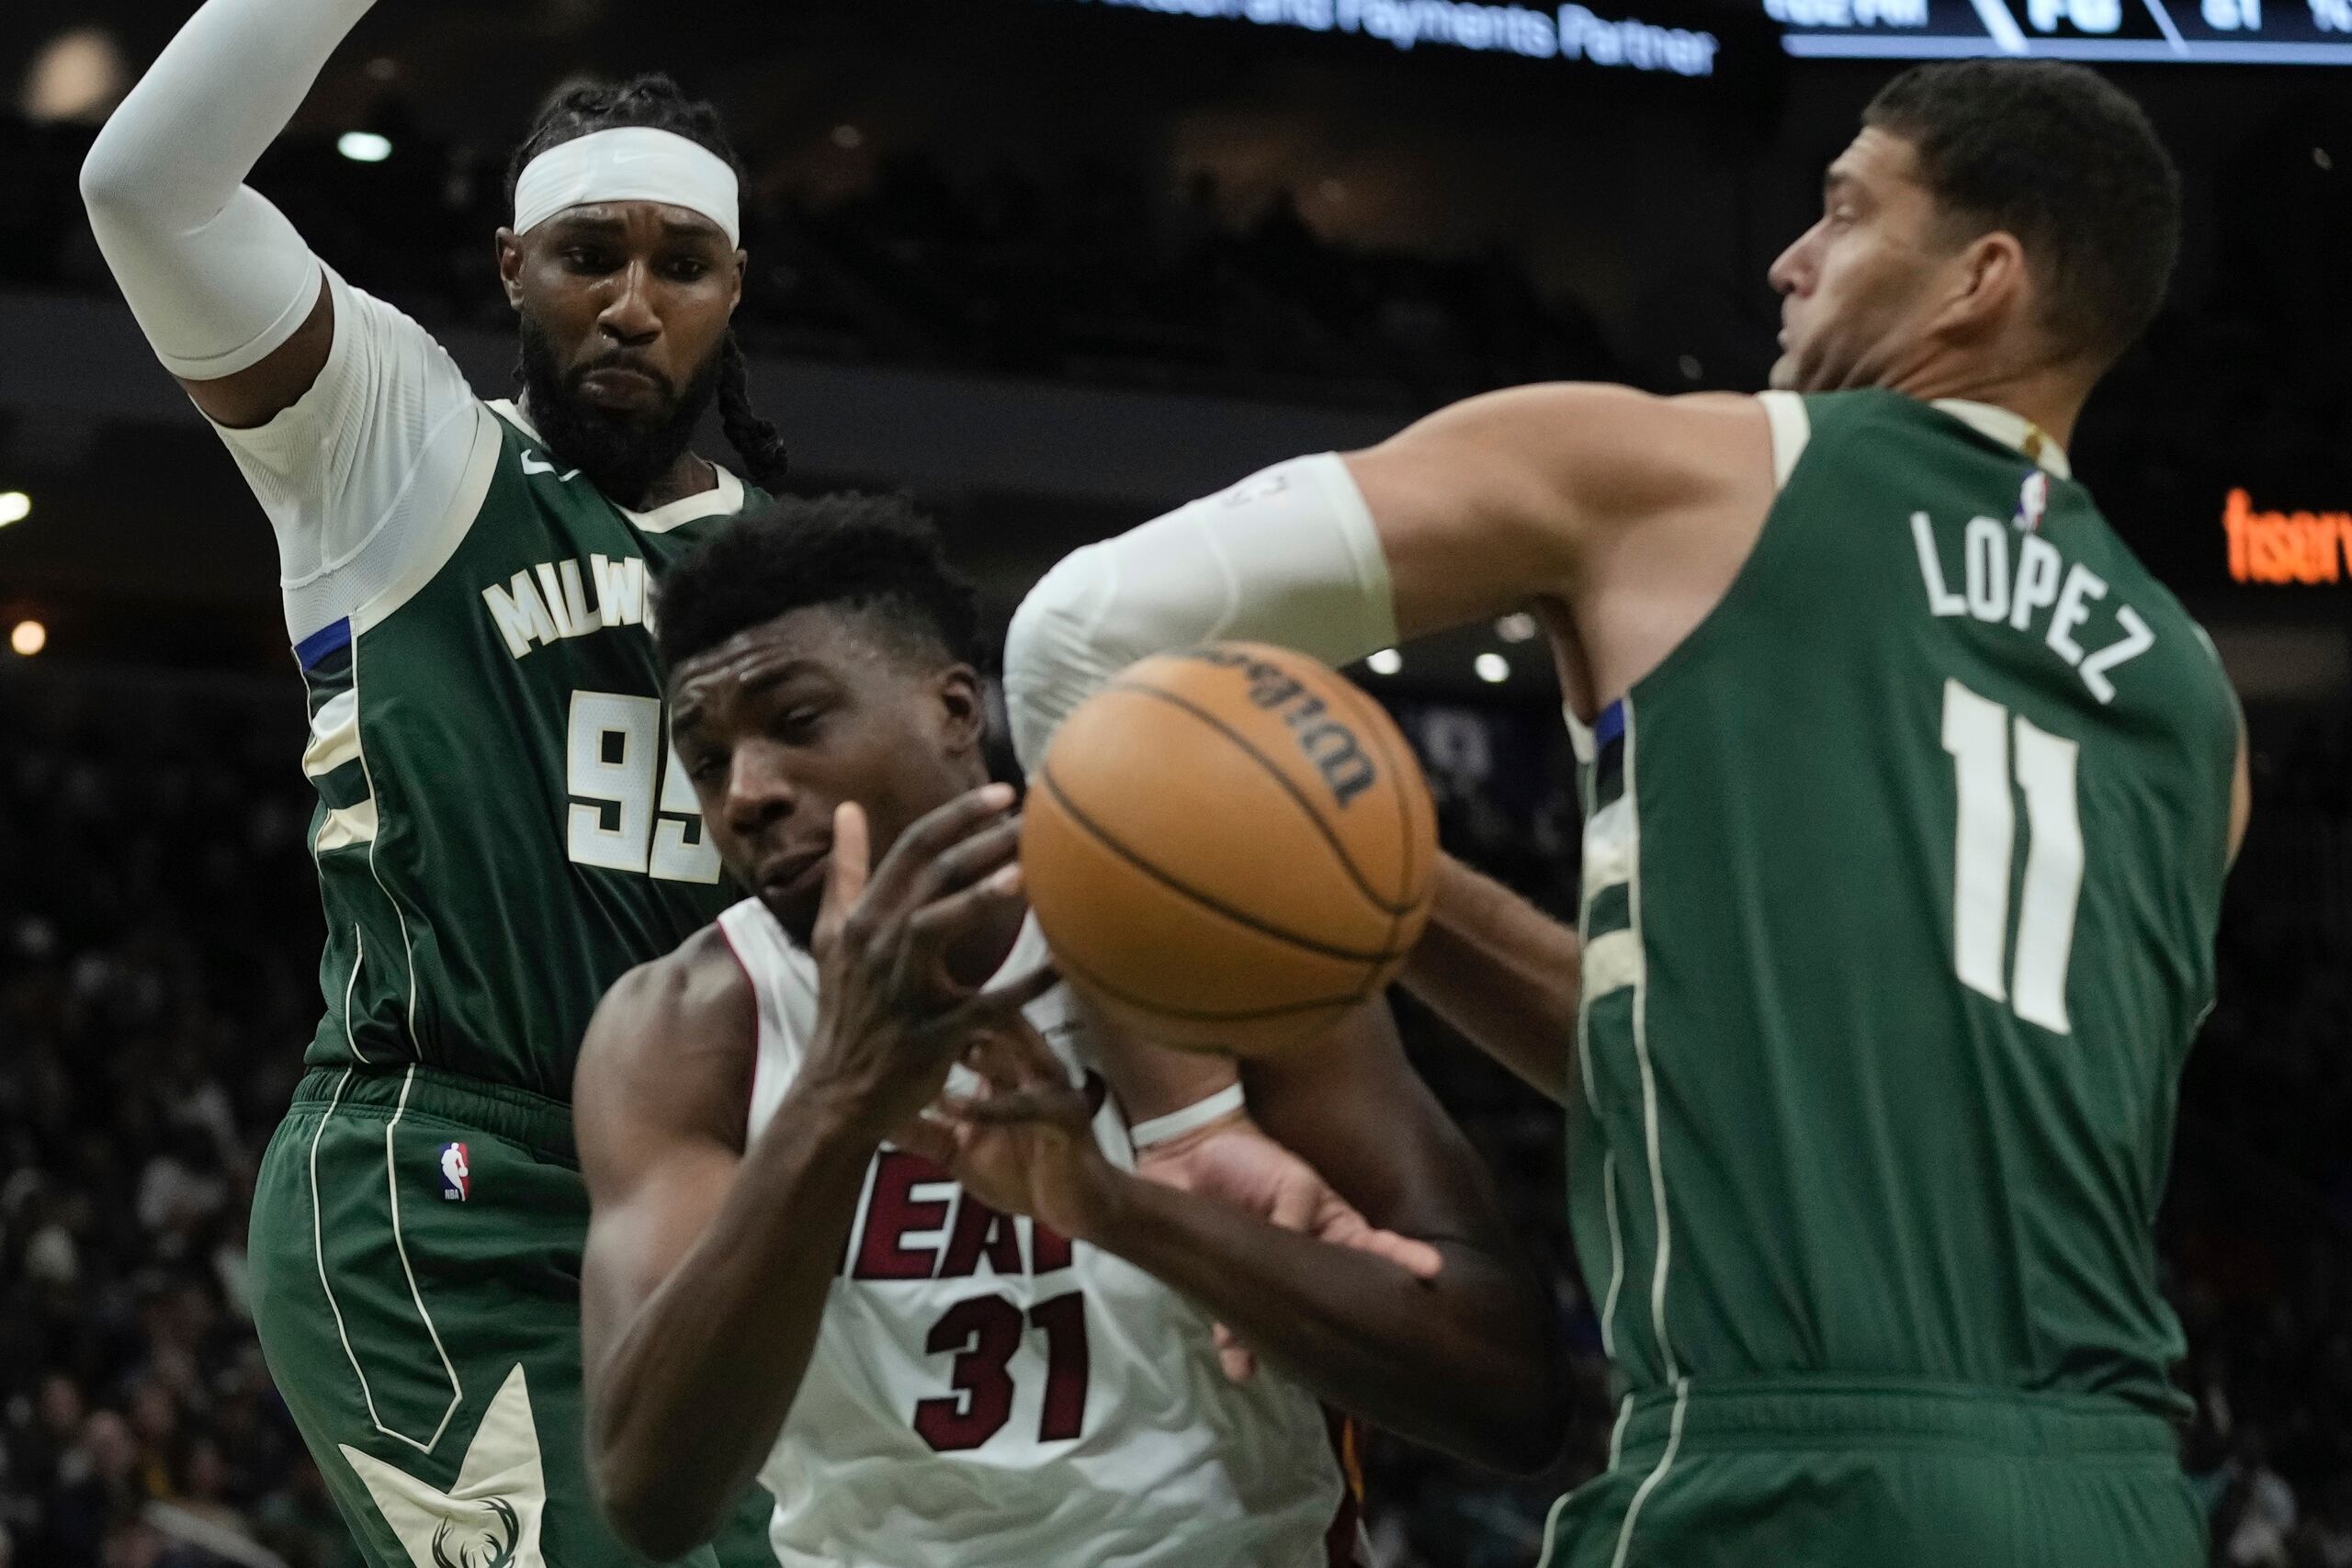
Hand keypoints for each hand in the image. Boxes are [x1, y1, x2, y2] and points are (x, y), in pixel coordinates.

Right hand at [801, 788, 1055, 1144]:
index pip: (911, 848)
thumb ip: (846, 871)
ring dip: (981, 897)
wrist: (836, 1093)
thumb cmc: (845, 1007)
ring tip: (1028, 873)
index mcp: (863, 918)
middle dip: (984, 842)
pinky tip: (1063, 964)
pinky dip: (1024, 985)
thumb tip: (849, 809)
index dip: (958, 816)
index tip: (1005, 793)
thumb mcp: (832, 937)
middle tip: (1034, 819)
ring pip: (935, 927)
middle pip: (930, 876)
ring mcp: (901, 989)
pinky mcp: (930, 1035)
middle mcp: (878, 944)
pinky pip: (983, 1005)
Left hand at [896, 1019, 1111, 1240]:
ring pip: (1017, 1054)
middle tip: (910, 1009)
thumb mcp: (959, 1152)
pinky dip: (991, 1106)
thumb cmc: (1023, 1174)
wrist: (1075, 1211)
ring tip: (929, 1045)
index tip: (889, 1006)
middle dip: (956, 1016)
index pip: (972, 1027)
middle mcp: (1031, 1069)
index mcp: (1007, 1069)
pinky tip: (954, 1106)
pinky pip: (1030, 1106)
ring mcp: (1052, 1089)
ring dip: (974, 1049)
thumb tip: (870, 1119)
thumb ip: (923, 1131)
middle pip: (996, 1025)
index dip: (936, 1014)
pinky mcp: (1069, 1118)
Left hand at [1137, 1117, 1443, 1379]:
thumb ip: (1297, 1216)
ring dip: (1270, 1345)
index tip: (1434, 1274)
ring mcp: (1271, 1281)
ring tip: (1256, 1364)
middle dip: (1335, 1335)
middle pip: (1332, 1306)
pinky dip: (1235, 1344)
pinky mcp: (1230, 1290)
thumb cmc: (1250, 1159)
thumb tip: (1288, 1261)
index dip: (1407, 1262)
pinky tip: (1236, 1361)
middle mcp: (1311, 1265)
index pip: (1379, 1250)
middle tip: (1345, 1362)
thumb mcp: (1290, 1178)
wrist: (1188, 1156)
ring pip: (1282, 1324)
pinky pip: (1236, 1324)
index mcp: (1336, 1230)